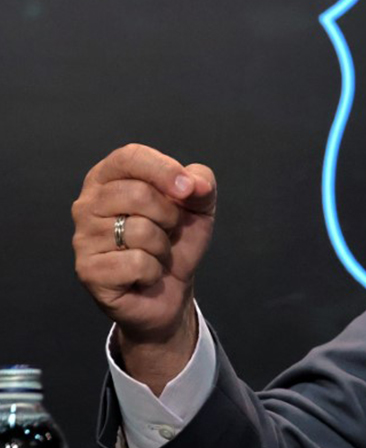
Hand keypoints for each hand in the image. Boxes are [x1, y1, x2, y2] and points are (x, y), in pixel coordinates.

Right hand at [71, 144, 216, 388]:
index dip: (164, 170)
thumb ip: (201, 182)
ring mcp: (83, 238)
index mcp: (109, 178)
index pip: (129, 157)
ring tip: (155, 254)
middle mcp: (87, 204)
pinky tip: (145, 275)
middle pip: (136, 194)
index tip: (189, 191)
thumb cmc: (176, 239)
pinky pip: (136, 263)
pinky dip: (154, 271)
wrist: (172, 289)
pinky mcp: (87, 271)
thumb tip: (194, 184)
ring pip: (139, 230)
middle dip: (170, 216)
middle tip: (169, 231)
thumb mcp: (198, 205)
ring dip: (163, 246)